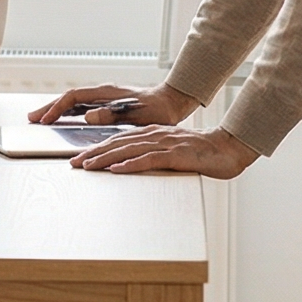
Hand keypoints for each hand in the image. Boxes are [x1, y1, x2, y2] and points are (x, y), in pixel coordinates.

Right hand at [29, 83, 200, 126]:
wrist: (171, 103)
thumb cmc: (157, 110)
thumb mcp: (136, 115)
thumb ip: (111, 115)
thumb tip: (88, 116)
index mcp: (106, 92)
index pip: (74, 97)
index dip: (57, 108)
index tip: (45, 119)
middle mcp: (102, 93)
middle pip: (69, 98)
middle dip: (50, 107)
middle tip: (32, 118)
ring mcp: (104, 99)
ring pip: (74, 103)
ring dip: (57, 110)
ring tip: (42, 119)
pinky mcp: (108, 105)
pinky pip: (82, 107)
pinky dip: (69, 113)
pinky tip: (64, 120)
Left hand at [71, 125, 259, 177]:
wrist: (228, 148)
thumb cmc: (200, 153)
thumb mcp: (171, 150)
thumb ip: (152, 153)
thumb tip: (130, 163)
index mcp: (152, 133)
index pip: (118, 140)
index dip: (97, 148)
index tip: (79, 158)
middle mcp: (155, 135)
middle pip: (118, 143)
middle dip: (93, 153)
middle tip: (73, 164)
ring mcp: (165, 143)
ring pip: (128, 150)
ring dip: (106, 158)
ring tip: (87, 166)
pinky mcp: (176, 154)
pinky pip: (150, 159)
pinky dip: (131, 164)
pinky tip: (117, 169)